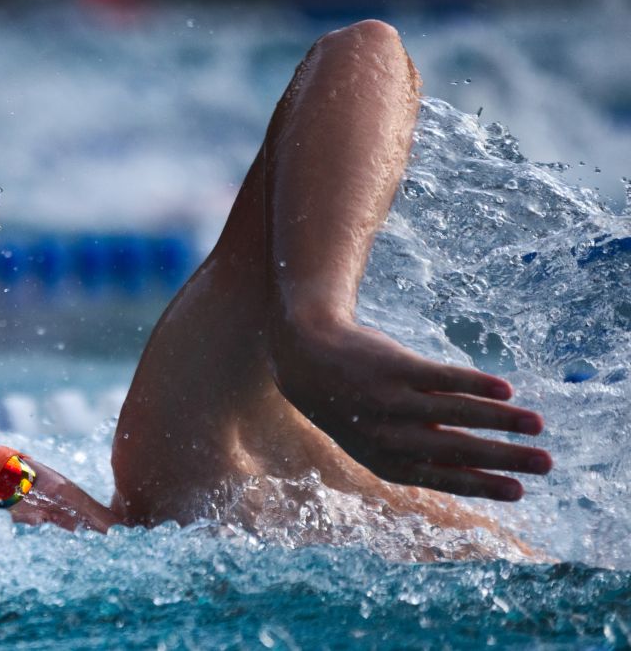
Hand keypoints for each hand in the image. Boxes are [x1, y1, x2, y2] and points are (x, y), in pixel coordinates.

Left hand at [268, 318, 550, 500]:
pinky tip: (505, 391)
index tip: (519, 493)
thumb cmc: (354, 408)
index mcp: (386, 462)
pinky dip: (475, 384)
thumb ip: (421, 456)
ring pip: (456, 412)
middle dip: (504, 458)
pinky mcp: (395, 368)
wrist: (308, 361)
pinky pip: (442, 377)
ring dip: (501, 419)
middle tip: (546, 465)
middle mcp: (388, 436)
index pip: (443, 478)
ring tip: (537, 425)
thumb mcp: (377, 442)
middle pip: (456, 449)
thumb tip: (478, 473)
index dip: (482, 485)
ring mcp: (391, 400)